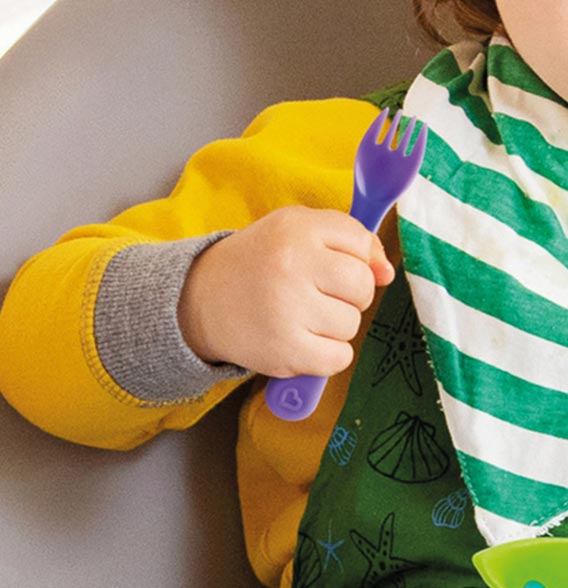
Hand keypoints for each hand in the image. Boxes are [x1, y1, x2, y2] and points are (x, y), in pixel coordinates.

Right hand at [178, 205, 394, 377]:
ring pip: (352, 324)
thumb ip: (350, 239)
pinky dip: (327, 355)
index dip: (353, 258)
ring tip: (301, 316)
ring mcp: (287, 311)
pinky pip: (339, 358)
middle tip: (315, 293)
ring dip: (334, 326)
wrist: (202, 300)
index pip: (361, 243)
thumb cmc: (260, 262)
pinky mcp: (285, 351)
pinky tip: (302, 341)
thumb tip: (387, 273)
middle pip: (363, 286)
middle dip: (348, 294)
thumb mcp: (296, 230)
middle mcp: (291, 266)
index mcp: (296, 229)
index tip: (329, 265)